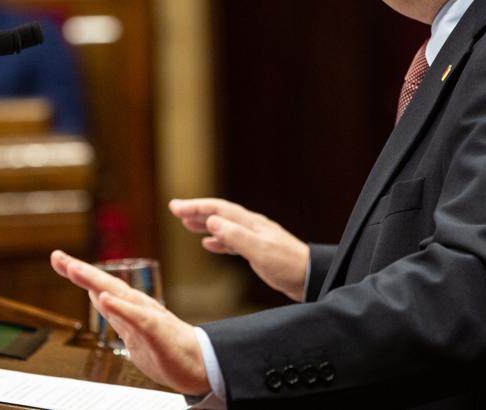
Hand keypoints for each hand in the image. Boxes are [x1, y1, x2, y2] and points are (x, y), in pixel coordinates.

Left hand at [49, 250, 210, 395]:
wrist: (200, 364)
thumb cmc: (168, 346)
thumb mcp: (134, 330)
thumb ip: (116, 313)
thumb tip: (96, 295)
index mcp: (130, 306)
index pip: (100, 286)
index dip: (79, 272)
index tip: (58, 258)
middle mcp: (137, 306)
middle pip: (105, 284)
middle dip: (80, 270)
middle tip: (58, 257)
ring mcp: (147, 317)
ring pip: (118, 295)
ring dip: (95, 281)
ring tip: (74, 269)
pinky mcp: (157, 332)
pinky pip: (137, 318)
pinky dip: (121, 308)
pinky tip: (105, 299)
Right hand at [170, 198, 308, 301]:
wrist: (310, 278)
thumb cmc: (288, 265)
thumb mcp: (260, 251)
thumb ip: (236, 237)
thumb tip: (212, 221)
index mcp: (251, 224)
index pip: (218, 210)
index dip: (196, 207)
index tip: (175, 206)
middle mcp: (252, 227)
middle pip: (220, 214)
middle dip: (197, 211)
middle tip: (175, 210)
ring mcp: (255, 238)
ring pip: (224, 226)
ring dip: (205, 224)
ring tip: (187, 224)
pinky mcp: (258, 252)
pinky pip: (232, 241)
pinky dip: (218, 240)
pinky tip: (209, 245)